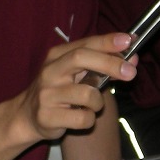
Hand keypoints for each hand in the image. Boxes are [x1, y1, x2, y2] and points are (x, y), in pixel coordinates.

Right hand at [18, 33, 135, 140]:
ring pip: (88, 94)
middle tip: (131, 72)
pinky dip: (88, 119)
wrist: (27, 116)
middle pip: (81, 59)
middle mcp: (50, 72)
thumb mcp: (77, 74)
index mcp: (57, 56)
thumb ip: (102, 64)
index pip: (85, 44)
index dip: (107, 41)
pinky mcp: (47, 116)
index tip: (128, 40)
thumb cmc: (59, 91)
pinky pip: (82, 118)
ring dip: (99, 102)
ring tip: (91, 106)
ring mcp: (47, 94)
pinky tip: (80, 117)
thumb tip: (132, 59)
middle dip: (110, 63)